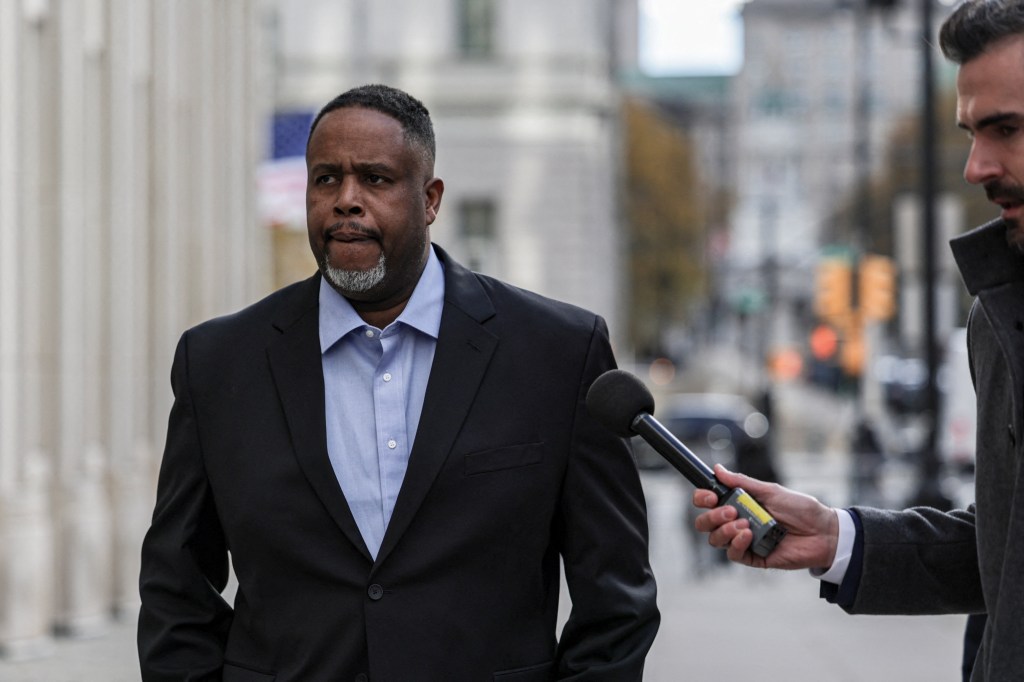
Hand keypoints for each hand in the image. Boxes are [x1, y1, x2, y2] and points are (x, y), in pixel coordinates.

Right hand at [692, 465, 838, 570]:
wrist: (823, 532)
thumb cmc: (801, 509)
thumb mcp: (771, 491)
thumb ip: (742, 482)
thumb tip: (718, 468)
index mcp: (739, 503)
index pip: (709, 502)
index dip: (703, 499)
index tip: (710, 496)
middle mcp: (737, 522)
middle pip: (705, 523)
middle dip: (711, 517)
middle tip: (730, 511)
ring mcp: (744, 540)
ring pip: (716, 540)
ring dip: (724, 531)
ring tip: (744, 524)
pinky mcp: (754, 557)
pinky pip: (733, 554)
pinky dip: (737, 544)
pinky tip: (749, 536)